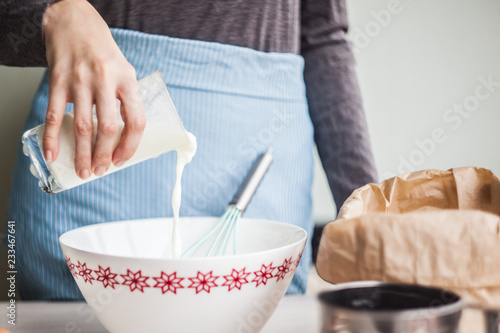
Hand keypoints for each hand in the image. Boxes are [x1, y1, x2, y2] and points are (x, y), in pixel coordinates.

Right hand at [42, 0, 145, 178]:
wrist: (74, 23)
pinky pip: (55, 116)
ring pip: (83, 126)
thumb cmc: (103, 53)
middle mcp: (105, 81)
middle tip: (100, 171)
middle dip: (104, 155)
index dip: (130, 145)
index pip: (136, 121)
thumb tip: (123, 138)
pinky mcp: (58, 81)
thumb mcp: (125, 71)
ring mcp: (80, 81)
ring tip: (83, 170)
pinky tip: (53, 154)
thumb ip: (126, 100)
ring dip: (83, 153)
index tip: (121, 160)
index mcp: (127, 80)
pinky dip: (53, 138)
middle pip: (108, 128)